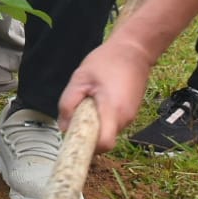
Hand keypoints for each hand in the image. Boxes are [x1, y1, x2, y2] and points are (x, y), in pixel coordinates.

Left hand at [57, 37, 153, 151]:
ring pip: (106, 131)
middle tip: (76, 113)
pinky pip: (112, 122)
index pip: (104, 145)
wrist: (134, 50)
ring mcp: (130, 117)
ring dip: (94, 123)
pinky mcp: (130, 112)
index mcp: (112, 111)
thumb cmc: (107, 61)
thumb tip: (63, 127)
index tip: (74, 139)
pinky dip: (102, 117)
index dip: (88, 148)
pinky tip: (98, 98)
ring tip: (89, 100)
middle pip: (102, 140)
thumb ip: (68, 103)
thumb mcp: (80, 79)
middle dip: (87, 133)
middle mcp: (125, 118)